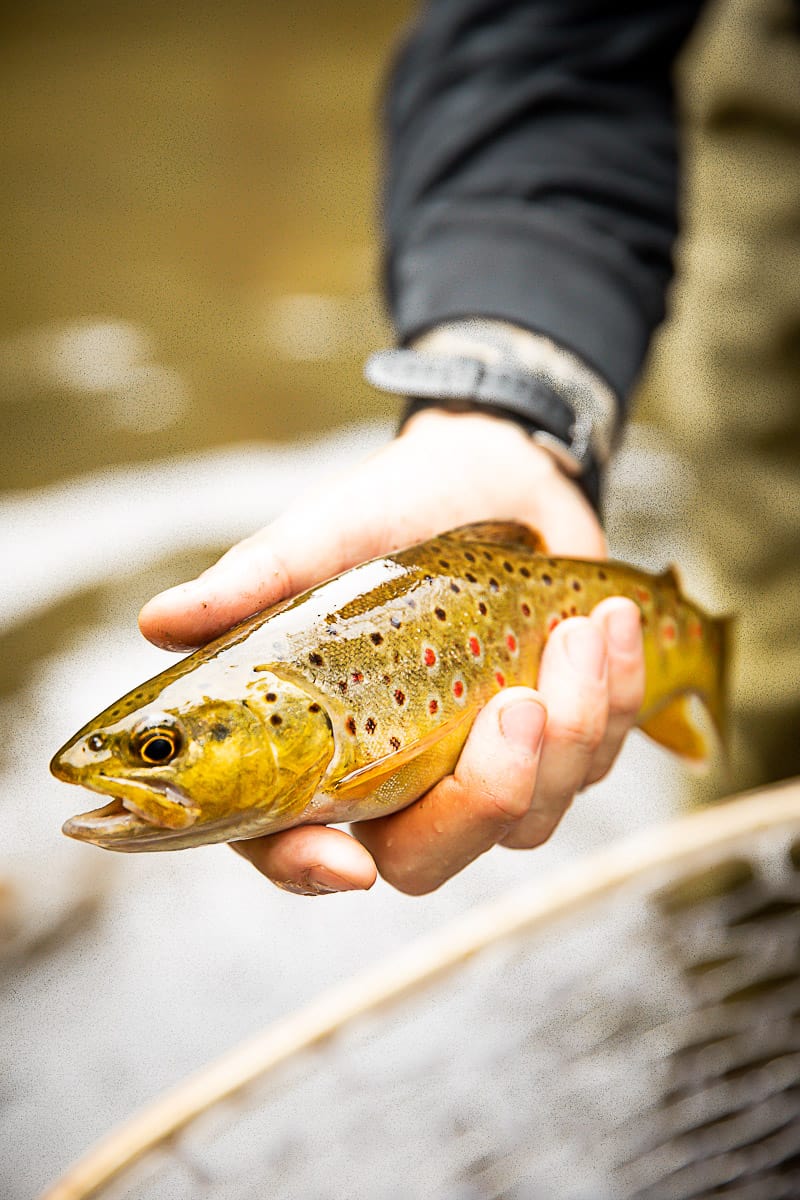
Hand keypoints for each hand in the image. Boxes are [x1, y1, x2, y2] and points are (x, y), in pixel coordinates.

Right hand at [139, 410, 644, 893]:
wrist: (496, 476)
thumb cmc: (391, 514)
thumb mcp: (324, 540)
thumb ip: (255, 584)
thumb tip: (158, 623)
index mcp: (318, 748)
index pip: (290, 843)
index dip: (307, 868)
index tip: (345, 863)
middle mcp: (396, 778)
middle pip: (428, 857)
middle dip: (485, 796)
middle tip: (517, 705)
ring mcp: (481, 769)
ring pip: (531, 816)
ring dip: (571, 726)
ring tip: (578, 626)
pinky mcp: (561, 745)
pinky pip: (599, 763)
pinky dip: (616, 696)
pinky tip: (607, 624)